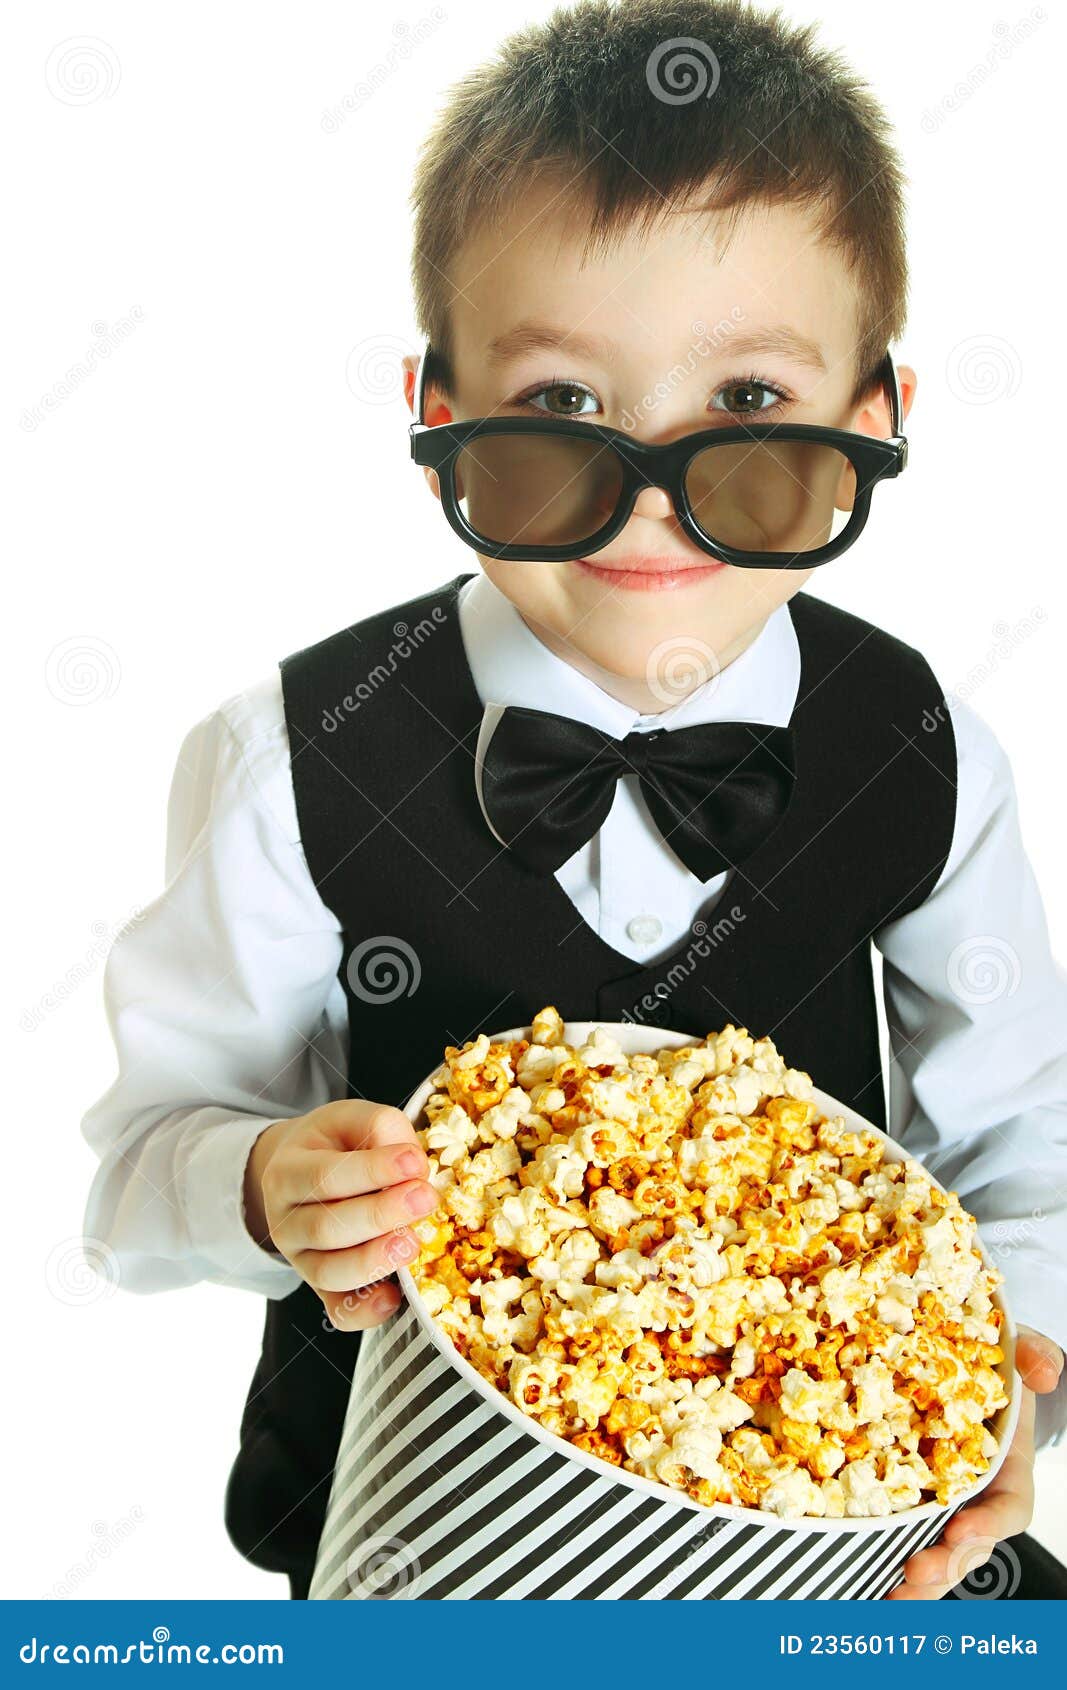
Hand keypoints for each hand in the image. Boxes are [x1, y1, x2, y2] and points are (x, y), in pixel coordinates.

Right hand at [243, 1099, 437, 1330]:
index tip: (415, 1162)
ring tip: (414, 1242)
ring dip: (375, 1259)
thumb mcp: (349, 1119)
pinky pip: (337, 1311)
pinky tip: (393, 1297)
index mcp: (287, 1171)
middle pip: (326, 1227)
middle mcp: (285, 1221)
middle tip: (425, 1199)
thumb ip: (380, 1129)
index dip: (371, 1171)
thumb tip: (412, 1164)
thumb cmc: (335, 1144)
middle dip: (380, 1215)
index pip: (325, 1176)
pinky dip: (365, 1311)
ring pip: (329, 1271)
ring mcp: (301, 1260)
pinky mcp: (322, 1289)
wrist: (305, 1171)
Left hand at [885, 1325, 1063, 1598]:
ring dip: (913, 1578)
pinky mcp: (899, 1492)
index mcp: (1006, 1471)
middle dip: (944, 1565)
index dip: (988, 1525)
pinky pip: (891, 1527)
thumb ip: (1035, 1357)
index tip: (962, 1532)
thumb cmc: (999, 1370)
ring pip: (930, 1550)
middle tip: (915, 1573)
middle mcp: (971, 1496)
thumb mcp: (1022, 1356)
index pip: (1007, 1509)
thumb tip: (1041, 1371)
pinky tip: (852, 1568)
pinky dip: (876, 1552)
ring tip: (888, 1594)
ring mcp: (935, 1501)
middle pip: (965, 1546)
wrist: (964, 1370)